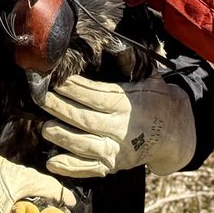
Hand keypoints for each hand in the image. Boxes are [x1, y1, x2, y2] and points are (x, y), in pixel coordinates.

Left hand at [36, 73, 196, 177]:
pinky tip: (52, 162)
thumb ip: (131, 63)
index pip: (95, 95)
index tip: (55, 80)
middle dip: (59, 108)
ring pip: (83, 145)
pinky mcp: (112, 166)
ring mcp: (116, 150)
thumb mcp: (150, 78)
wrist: (174, 134)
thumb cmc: (155, 100)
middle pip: (84, 119)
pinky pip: (88, 169)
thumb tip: (115, 43)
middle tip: (40, 99)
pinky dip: (70, 167)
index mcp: (127, 104)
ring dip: (61, 136)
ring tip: (44, 127)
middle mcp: (120, 128)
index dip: (73, 88)